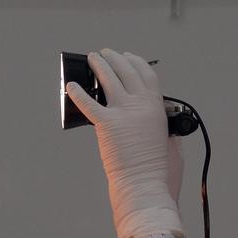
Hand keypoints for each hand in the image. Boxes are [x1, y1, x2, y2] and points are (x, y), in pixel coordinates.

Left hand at [67, 48, 183, 237]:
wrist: (144, 184)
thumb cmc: (156, 170)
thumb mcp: (167, 139)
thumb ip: (160, 123)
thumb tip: (152, 117)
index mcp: (157, 107)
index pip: (147, 75)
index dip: (136, 62)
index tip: (128, 56)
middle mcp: (141, 105)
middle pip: (126, 71)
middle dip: (114, 58)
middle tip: (105, 53)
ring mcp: (123, 113)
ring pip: (108, 79)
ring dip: (99, 65)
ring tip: (92, 58)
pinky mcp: (106, 124)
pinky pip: (88, 104)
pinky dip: (78, 93)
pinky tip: (70, 86)